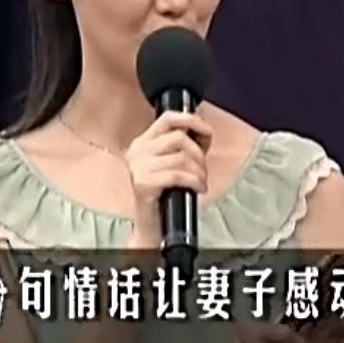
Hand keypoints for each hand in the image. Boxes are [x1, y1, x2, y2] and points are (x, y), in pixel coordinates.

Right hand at [124, 111, 212, 248]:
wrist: (153, 224)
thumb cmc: (165, 194)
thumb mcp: (172, 163)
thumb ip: (183, 144)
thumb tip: (203, 130)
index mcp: (143, 142)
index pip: (168, 118)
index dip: (191, 120)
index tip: (206, 130)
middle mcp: (137, 151)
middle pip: (179, 138)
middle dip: (199, 154)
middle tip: (202, 169)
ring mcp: (138, 167)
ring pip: (181, 157)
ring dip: (199, 171)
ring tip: (200, 181)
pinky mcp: (142, 183)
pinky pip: (177, 175)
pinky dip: (194, 181)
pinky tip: (197, 188)